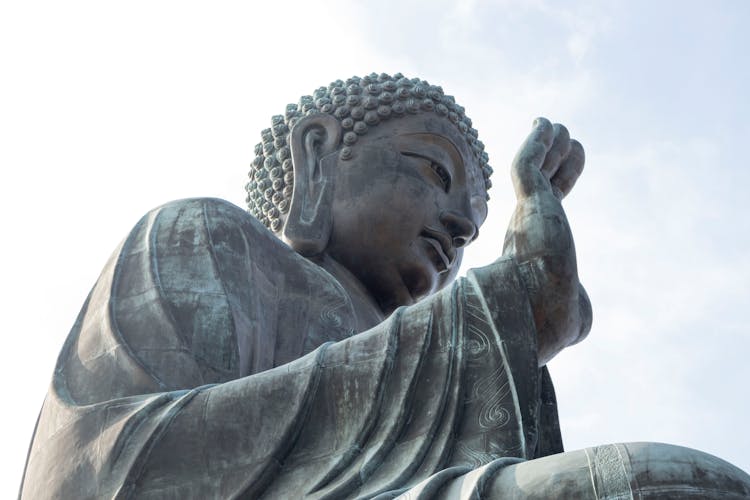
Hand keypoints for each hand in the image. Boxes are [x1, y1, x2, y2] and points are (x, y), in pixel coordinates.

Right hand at [502, 118, 590, 364]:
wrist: (542, 318)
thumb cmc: (556, 323)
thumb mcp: (575, 313)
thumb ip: (579, 307)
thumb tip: (584, 322)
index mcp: (534, 241)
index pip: (547, 198)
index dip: (561, 174)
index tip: (570, 157)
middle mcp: (525, 223)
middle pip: (540, 177)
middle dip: (552, 154)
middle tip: (558, 132)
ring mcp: (526, 212)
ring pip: (533, 165)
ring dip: (548, 142)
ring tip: (559, 126)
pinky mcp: (529, 203)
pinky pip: (527, 163)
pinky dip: (536, 142)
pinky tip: (547, 126)